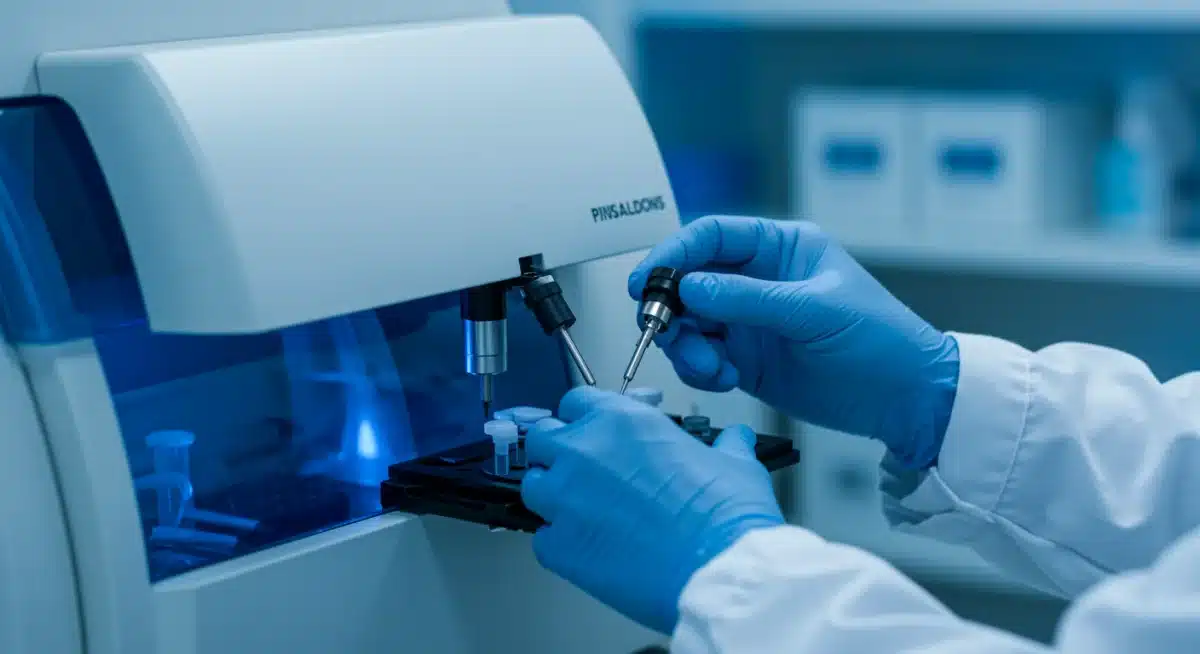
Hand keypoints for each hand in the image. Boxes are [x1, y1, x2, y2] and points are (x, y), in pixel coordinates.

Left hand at [521, 387, 783, 633]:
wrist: (717, 570)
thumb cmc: (726, 515)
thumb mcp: (734, 464)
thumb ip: (726, 445)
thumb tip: (735, 438)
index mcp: (622, 421)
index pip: (576, 402)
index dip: (584, 418)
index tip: (593, 432)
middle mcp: (584, 451)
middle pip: (542, 438)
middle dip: (558, 453)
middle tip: (584, 472)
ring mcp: (564, 499)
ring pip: (533, 485)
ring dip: (552, 495)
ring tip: (583, 513)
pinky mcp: (558, 546)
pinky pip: (541, 538)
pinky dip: (559, 543)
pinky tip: (588, 549)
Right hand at [629, 215, 958, 467]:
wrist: (904, 400)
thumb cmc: (881, 341)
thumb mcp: (816, 311)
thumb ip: (750, 299)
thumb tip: (690, 288)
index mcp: (780, 248)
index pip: (712, 236)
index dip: (674, 253)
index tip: (646, 280)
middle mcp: (757, 280)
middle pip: (688, 280)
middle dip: (670, 306)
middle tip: (664, 330)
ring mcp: (748, 321)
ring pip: (688, 322)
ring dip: (685, 344)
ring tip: (709, 365)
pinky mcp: (744, 360)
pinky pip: (700, 357)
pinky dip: (700, 369)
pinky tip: (724, 379)